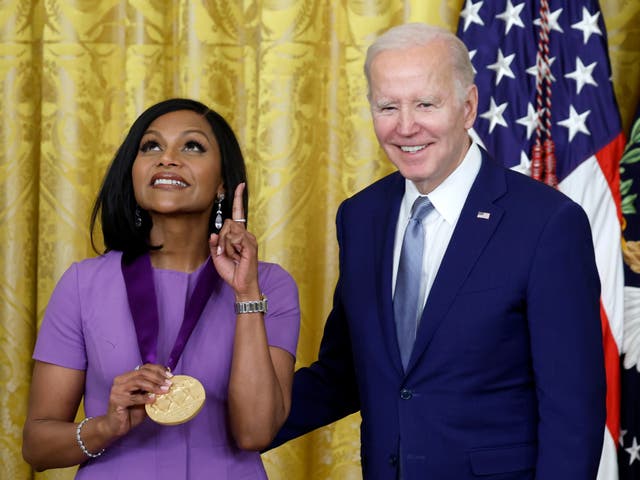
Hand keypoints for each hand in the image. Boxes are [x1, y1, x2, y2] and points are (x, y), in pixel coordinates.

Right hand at [105, 363, 172, 437]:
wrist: (116, 427)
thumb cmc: (132, 412)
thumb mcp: (145, 398)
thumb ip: (152, 390)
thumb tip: (169, 384)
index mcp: (127, 377)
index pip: (145, 368)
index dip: (158, 370)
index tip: (170, 375)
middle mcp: (120, 381)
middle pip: (142, 373)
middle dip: (158, 377)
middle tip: (169, 384)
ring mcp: (117, 390)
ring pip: (138, 382)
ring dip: (153, 386)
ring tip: (164, 391)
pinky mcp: (116, 401)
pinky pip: (133, 398)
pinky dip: (145, 398)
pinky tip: (153, 400)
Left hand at [209, 183, 260, 298]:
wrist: (241, 285)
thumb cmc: (232, 271)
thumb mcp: (217, 256)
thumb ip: (214, 243)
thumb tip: (213, 233)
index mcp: (239, 235)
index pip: (238, 213)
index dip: (238, 199)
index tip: (241, 185)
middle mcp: (246, 234)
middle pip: (227, 223)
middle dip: (220, 237)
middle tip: (222, 251)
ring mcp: (249, 239)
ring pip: (229, 230)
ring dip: (224, 244)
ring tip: (230, 255)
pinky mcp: (250, 245)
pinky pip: (235, 238)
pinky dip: (230, 247)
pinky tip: (235, 255)